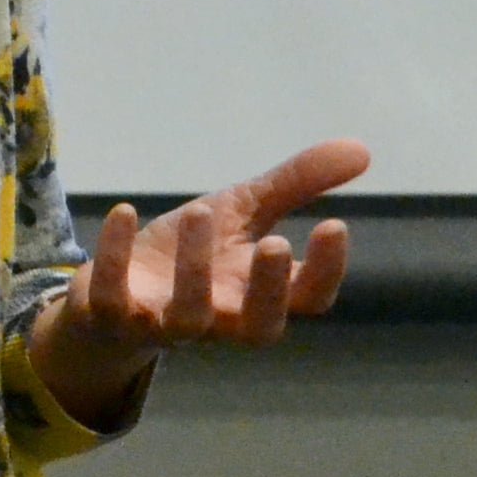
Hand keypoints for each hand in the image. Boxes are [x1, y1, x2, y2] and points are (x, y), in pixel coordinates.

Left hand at [31, 138, 367, 427]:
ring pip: (188, 315)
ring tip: (200, 210)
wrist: (119, 288)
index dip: (325, 271)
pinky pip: (114, 300)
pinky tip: (124, 212)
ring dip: (194, 267)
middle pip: (259, 327)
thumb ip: (297, 185)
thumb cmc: (194, 254)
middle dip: (267, 289)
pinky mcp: (114, 317)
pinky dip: (115, 258)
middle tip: (276, 242)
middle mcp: (221, 318)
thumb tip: (363, 150)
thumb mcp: (244, 212)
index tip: (333, 225)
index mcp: (259, 293)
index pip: (308, 298)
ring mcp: (167, 322)